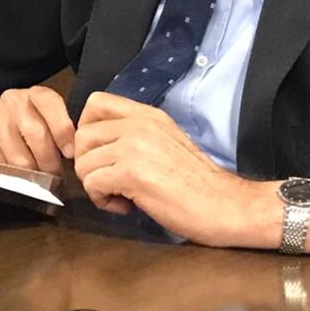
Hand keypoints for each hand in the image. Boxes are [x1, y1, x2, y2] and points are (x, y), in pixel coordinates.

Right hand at [0, 86, 75, 175]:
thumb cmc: (25, 128)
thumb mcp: (45, 121)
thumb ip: (62, 131)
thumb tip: (81, 155)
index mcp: (35, 95)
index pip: (51, 104)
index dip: (63, 130)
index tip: (71, 153)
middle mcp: (13, 102)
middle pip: (37, 136)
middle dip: (51, 163)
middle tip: (56, 175)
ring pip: (21, 158)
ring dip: (34, 175)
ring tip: (39, 178)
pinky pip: (4, 168)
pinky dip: (15, 178)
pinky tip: (18, 176)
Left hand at [72, 92, 275, 246]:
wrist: (227, 206)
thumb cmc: (199, 184)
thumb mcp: (166, 143)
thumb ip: (135, 136)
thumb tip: (99, 146)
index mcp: (148, 116)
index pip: (95, 103)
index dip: (86, 130)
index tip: (99, 154)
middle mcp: (139, 125)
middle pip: (82, 136)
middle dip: (87, 163)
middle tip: (109, 181)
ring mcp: (134, 147)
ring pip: (83, 163)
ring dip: (95, 185)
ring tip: (121, 196)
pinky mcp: (132, 173)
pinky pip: (92, 183)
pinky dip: (102, 200)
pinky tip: (125, 206)